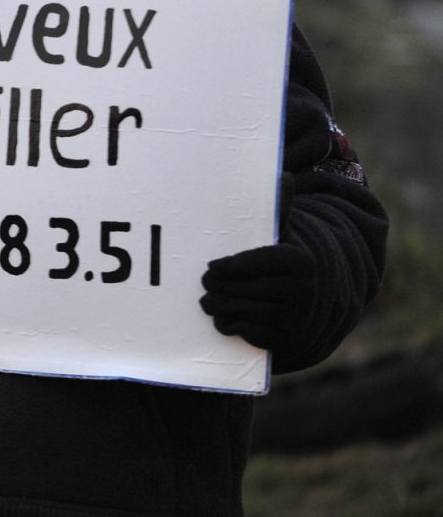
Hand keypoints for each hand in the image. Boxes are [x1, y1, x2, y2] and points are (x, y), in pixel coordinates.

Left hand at [199, 175, 311, 350]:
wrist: (311, 298)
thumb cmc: (283, 259)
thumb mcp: (282, 233)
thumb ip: (278, 209)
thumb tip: (284, 177)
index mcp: (299, 260)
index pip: (249, 264)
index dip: (227, 267)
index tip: (213, 267)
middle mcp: (303, 290)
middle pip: (241, 289)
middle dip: (217, 288)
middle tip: (204, 285)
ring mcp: (297, 317)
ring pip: (242, 311)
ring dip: (220, 307)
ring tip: (208, 302)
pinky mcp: (288, 339)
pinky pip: (249, 333)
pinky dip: (232, 326)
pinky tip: (227, 318)